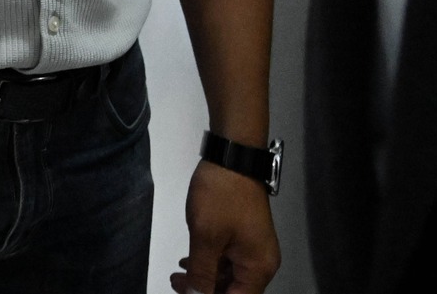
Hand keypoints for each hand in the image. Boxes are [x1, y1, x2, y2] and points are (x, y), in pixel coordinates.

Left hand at [172, 160, 279, 293]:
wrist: (232, 156)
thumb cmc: (221, 197)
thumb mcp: (206, 237)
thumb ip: (201, 272)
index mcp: (258, 268)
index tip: (187, 293)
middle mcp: (261, 264)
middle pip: (234, 290)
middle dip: (204, 290)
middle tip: (175, 284)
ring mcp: (253, 249)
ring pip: (228, 277)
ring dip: (204, 278)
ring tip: (177, 276)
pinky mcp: (244, 237)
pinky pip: (228, 260)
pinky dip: (209, 263)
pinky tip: (189, 261)